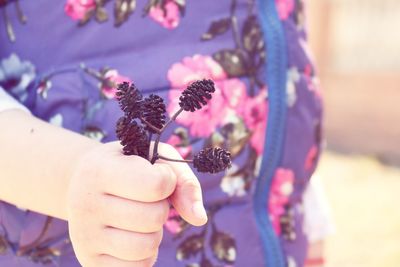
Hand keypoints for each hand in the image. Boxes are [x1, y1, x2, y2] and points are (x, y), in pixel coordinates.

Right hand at [67, 142, 206, 266]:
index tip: (156, 174)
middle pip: (154, 218)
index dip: (167, 180)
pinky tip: (133, 236)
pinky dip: (145, 254)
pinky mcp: (90, 261)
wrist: (81, 182)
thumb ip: (183, 181)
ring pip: (146, 246)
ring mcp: (84, 236)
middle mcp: (85, 204)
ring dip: (154, 233)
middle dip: (161, 207)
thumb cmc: (127, 166)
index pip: (156, 185)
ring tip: (139, 218)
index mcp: (99, 171)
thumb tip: (199, 218)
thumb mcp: (154, 157)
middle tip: (145, 198)